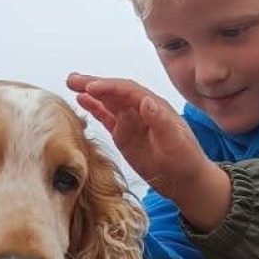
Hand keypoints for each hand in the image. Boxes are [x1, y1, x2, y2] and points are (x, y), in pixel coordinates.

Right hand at [66, 72, 229, 229]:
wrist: (186, 180)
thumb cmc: (186, 160)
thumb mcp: (176, 142)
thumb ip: (160, 121)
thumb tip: (146, 101)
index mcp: (154, 106)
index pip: (128, 91)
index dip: (109, 87)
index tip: (91, 87)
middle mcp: (141, 109)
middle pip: (114, 92)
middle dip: (94, 84)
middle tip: (73, 79)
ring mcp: (131, 122)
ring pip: (108, 102)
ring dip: (91, 92)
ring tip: (71, 84)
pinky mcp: (124, 135)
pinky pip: (106, 118)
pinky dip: (94, 108)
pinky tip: (82, 101)